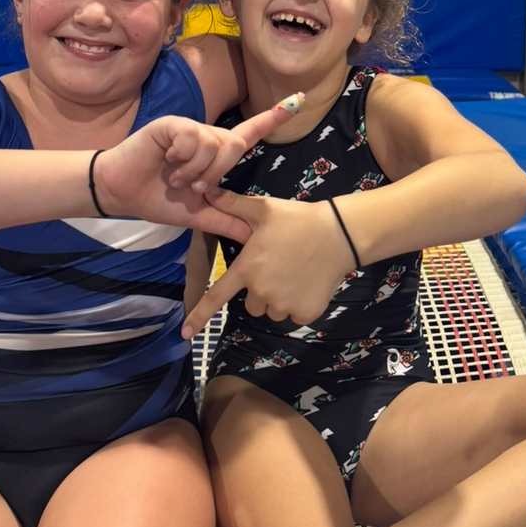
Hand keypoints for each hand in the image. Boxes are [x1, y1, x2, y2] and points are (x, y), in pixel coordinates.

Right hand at [96, 97, 302, 240]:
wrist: (122, 194)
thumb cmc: (158, 199)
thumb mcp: (198, 215)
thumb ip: (227, 220)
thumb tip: (256, 237)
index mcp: (215, 155)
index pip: (250, 134)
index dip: (273, 119)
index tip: (299, 100)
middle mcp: (206, 137)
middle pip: (234, 144)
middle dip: (216, 173)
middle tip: (194, 187)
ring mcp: (189, 129)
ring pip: (213, 143)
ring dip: (195, 170)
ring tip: (175, 177)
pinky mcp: (171, 125)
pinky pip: (192, 137)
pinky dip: (181, 157)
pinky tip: (165, 160)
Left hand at [182, 191, 354, 338]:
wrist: (339, 234)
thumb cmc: (297, 219)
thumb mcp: (263, 209)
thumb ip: (232, 205)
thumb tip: (206, 192)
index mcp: (247, 268)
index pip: (216, 297)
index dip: (199, 317)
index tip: (185, 334)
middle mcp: (261, 290)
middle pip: (251, 304)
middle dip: (260, 291)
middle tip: (277, 268)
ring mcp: (284, 304)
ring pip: (272, 311)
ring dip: (278, 299)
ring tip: (295, 273)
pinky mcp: (305, 313)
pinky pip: (294, 315)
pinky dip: (299, 304)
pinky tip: (308, 283)